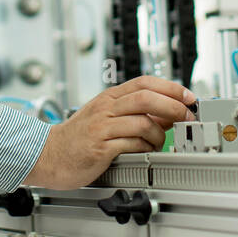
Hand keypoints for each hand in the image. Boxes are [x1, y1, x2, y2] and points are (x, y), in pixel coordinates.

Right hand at [21, 76, 194, 189]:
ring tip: (161, 141)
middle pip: (146, 97)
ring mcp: (102, 126)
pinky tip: (146, 150)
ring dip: (160, 132)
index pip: (145, 82)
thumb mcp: (106, 117)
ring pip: (142, 120)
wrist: (48, 154)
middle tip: (187, 117)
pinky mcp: (100, 146)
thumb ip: (134, 113)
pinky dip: (144, 146)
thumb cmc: (79, 137)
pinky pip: (131, 142)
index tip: (188, 96)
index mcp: (109, 97)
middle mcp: (106, 107)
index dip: (171, 87)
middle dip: (173, 106)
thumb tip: (168, 115)